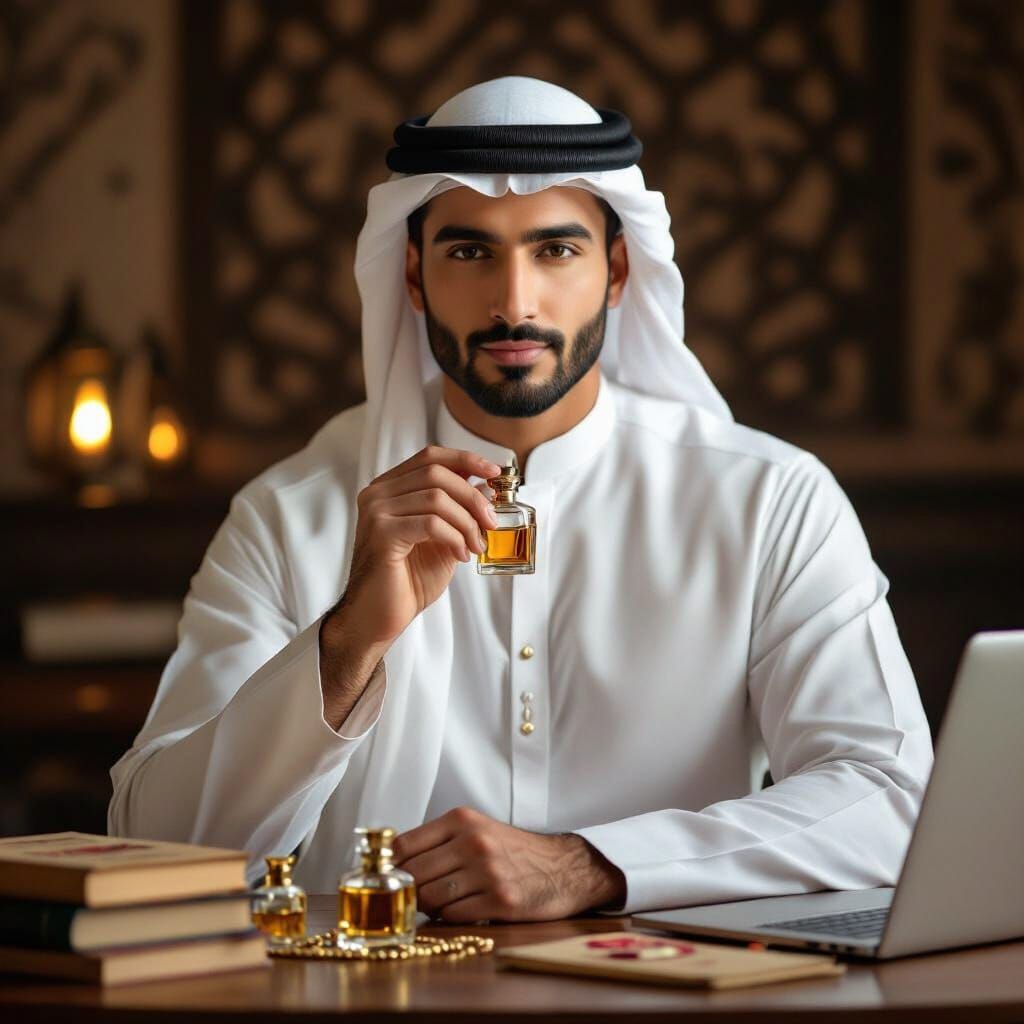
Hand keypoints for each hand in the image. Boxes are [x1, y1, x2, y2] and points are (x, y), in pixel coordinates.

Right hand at [329, 446, 501, 647]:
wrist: (379, 617)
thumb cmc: (407, 581)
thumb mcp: (442, 539)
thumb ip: (457, 512)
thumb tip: (485, 488)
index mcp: (388, 489)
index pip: (430, 457)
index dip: (465, 459)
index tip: (494, 472)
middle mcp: (377, 494)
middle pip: (437, 473)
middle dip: (473, 497)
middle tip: (491, 522)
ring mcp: (376, 512)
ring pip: (437, 497)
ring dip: (467, 522)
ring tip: (476, 546)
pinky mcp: (381, 533)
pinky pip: (431, 523)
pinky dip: (454, 537)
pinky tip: (460, 555)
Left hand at [391, 806, 626, 922]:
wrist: (561, 867)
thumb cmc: (512, 851)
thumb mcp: (476, 830)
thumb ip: (437, 843)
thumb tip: (391, 866)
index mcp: (462, 820)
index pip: (404, 845)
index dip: (388, 866)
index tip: (384, 878)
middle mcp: (473, 842)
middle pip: (414, 875)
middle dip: (408, 891)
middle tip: (409, 899)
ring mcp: (487, 872)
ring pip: (431, 898)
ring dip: (429, 907)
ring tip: (439, 903)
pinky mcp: (500, 901)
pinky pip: (453, 916)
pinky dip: (450, 918)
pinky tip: (461, 909)